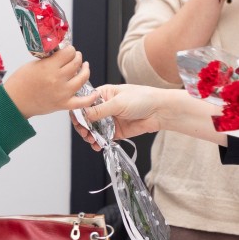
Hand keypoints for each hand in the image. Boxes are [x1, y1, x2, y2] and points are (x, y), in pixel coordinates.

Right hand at [4, 45, 94, 117]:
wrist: (15, 102)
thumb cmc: (20, 82)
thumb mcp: (34, 64)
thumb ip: (50, 60)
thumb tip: (63, 55)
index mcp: (49, 67)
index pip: (69, 52)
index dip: (70, 49)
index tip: (68, 50)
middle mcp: (58, 79)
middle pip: (76, 63)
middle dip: (77, 57)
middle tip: (75, 56)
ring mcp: (62, 93)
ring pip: (82, 78)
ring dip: (85, 70)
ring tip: (84, 67)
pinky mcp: (63, 105)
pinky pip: (82, 102)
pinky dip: (91, 98)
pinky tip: (96, 93)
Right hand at [78, 83, 226, 144]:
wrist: (160, 111)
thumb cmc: (142, 99)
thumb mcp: (118, 103)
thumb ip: (99, 111)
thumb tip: (82, 115)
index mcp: (103, 94)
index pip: (84, 103)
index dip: (78, 113)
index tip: (78, 122)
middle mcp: (105, 107)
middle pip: (86, 118)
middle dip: (83, 127)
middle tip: (85, 133)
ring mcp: (110, 119)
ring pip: (94, 129)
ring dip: (90, 136)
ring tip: (91, 140)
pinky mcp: (116, 131)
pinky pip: (103, 138)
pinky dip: (99, 142)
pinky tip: (97, 145)